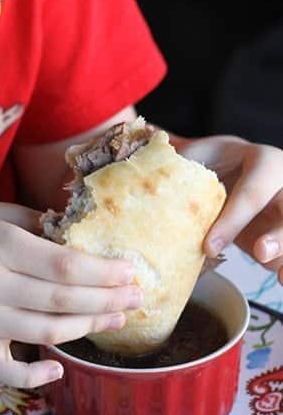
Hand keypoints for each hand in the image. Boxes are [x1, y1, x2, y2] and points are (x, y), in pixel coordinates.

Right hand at [0, 203, 140, 387]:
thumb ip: (37, 226)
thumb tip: (83, 238)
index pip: (64, 263)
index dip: (104, 271)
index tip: (131, 270)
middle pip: (62, 300)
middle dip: (107, 300)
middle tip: (138, 297)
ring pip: (47, 333)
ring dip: (86, 327)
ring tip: (116, 318)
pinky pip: (5, 370)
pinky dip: (33, 377)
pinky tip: (59, 370)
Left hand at [176, 135, 282, 281]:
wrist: (238, 168)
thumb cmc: (218, 161)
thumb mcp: (204, 154)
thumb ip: (182, 154)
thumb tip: (144, 137)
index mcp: (264, 162)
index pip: (253, 191)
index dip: (233, 219)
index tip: (208, 246)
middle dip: (278, 234)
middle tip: (260, 252)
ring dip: (282, 251)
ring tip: (278, 276)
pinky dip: (282, 265)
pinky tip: (280, 278)